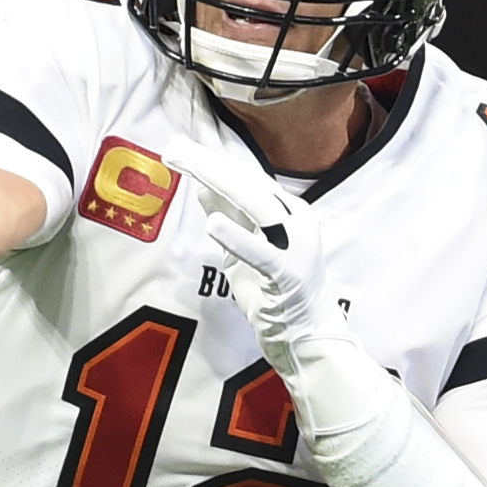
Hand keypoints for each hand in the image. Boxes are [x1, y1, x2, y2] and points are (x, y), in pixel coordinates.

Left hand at [161, 138, 344, 370]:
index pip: (247, 178)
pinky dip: (237, 237)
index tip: (181, 148)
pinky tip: (212, 223)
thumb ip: (230, 219)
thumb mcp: (246, 251)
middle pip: (249, 184)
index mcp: (290, 211)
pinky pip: (261, 252)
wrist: (309, 338)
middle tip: (176, 150)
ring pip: (257, 206)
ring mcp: (298, 246)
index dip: (213, 161)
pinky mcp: (290, 275)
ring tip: (192, 168)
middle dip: (211, 164)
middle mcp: (298, 221)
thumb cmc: (277, 294)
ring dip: (222, 183)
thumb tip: (202, 186)